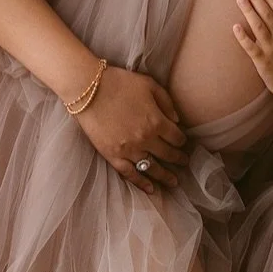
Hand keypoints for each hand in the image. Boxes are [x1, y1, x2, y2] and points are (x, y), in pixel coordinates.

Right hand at [71, 65, 188, 193]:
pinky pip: (130, 174)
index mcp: (157, 121)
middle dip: (179, 159)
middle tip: (185, 163)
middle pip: (168, 154)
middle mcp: (146, 139)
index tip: (184, 143)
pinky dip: (141, 183)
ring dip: (165, 176)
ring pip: (152, 168)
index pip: (177, 138)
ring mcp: (129, 150)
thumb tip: (177, 121)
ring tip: (174, 182)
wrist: (88, 88)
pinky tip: (151, 189)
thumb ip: (167, 102)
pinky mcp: (112, 155)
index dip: (183, 141)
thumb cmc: (119, 82)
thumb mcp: (149, 84)